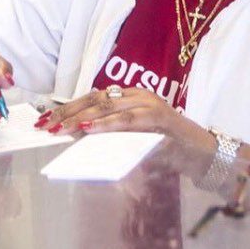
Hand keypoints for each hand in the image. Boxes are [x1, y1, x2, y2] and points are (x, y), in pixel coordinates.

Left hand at [39, 87, 209, 146]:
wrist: (203, 153)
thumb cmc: (168, 148)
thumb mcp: (134, 139)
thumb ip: (111, 134)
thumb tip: (76, 138)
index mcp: (131, 96)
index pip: (93, 97)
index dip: (68, 107)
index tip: (46, 118)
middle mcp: (139, 95)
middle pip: (95, 99)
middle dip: (68, 112)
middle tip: (47, 124)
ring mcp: (149, 103)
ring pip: (108, 106)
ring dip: (81, 118)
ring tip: (61, 128)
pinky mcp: (159, 116)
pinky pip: (127, 119)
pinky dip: (106, 124)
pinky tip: (88, 130)